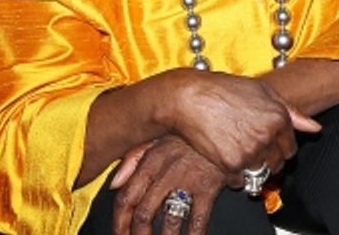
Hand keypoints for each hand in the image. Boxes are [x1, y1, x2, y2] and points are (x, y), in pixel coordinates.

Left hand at [109, 136, 227, 234]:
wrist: (223, 116)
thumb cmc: (190, 128)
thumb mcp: (158, 134)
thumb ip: (133, 158)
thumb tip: (115, 183)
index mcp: (150, 160)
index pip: (126, 197)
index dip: (120, 221)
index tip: (120, 234)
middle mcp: (165, 172)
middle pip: (144, 214)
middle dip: (139, 234)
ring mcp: (188, 180)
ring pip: (169, 219)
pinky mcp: (209, 185)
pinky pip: (199, 218)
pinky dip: (194, 234)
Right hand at [160, 70, 319, 180]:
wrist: (190, 98)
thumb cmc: (226, 91)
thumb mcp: (264, 92)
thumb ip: (293, 112)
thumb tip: (315, 129)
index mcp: (279, 117)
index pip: (291, 149)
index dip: (279, 148)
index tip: (267, 145)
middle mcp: (268, 136)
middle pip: (277, 164)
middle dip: (267, 159)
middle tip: (250, 148)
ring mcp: (251, 151)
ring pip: (260, 174)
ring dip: (251, 168)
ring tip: (236, 150)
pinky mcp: (231, 164)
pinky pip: (240, 181)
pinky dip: (233, 175)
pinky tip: (225, 157)